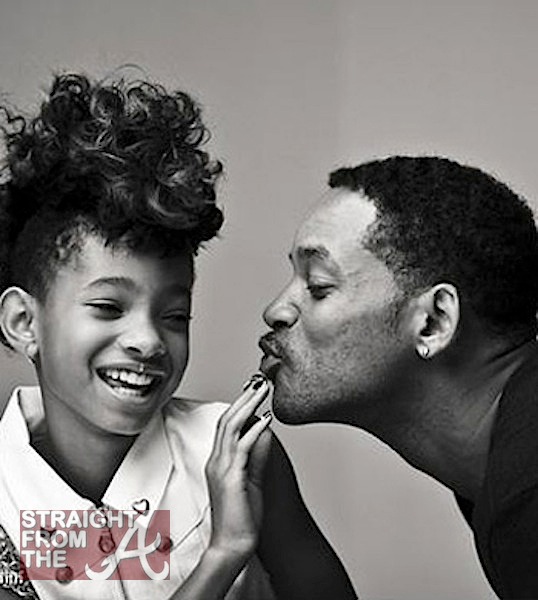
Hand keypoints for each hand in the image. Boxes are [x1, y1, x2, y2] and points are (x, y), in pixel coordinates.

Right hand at [205, 377, 272, 559]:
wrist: (232, 547)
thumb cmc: (241, 518)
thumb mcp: (252, 479)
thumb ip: (257, 455)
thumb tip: (264, 431)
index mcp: (219, 461)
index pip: (227, 425)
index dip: (240, 405)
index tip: (254, 390)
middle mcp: (217, 461)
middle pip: (227, 419)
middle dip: (244, 398)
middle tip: (260, 381)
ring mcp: (222, 469)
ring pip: (232, 428)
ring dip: (248, 406)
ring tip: (263, 390)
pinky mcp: (232, 478)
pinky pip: (242, 448)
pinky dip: (253, 431)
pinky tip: (265, 419)